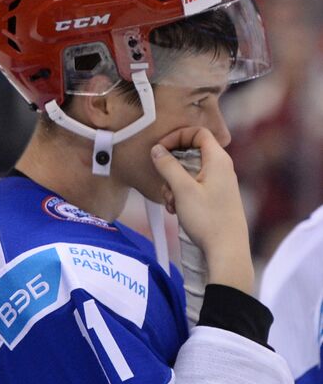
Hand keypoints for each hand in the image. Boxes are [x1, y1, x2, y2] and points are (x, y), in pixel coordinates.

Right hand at [151, 127, 253, 293]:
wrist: (226, 250)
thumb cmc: (208, 219)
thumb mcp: (182, 190)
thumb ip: (167, 166)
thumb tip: (157, 149)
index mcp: (218, 160)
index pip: (198, 133)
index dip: (177, 137)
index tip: (160, 149)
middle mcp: (221, 168)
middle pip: (191, 153)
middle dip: (171, 166)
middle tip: (163, 181)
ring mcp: (219, 183)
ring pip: (189, 172)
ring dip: (173, 184)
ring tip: (171, 202)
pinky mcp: (215, 197)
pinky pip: (193, 186)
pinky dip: (180, 194)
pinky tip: (176, 210)